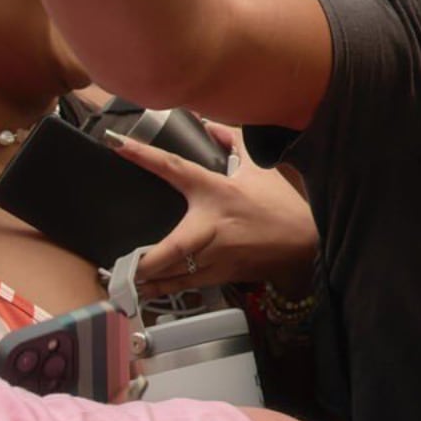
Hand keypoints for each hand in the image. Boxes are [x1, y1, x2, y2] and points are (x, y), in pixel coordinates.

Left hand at [113, 122, 318, 298]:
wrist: (304, 245)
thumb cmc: (279, 206)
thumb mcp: (260, 170)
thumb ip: (234, 145)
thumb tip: (213, 128)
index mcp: (217, 191)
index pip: (175, 168)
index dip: (145, 155)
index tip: (117, 144)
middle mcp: (211, 226)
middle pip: (170, 249)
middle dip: (142, 263)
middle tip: (116, 265)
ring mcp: (215, 256)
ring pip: (173, 275)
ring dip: (146, 282)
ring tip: (121, 283)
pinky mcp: (219, 275)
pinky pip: (184, 286)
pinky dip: (163, 290)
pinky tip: (145, 292)